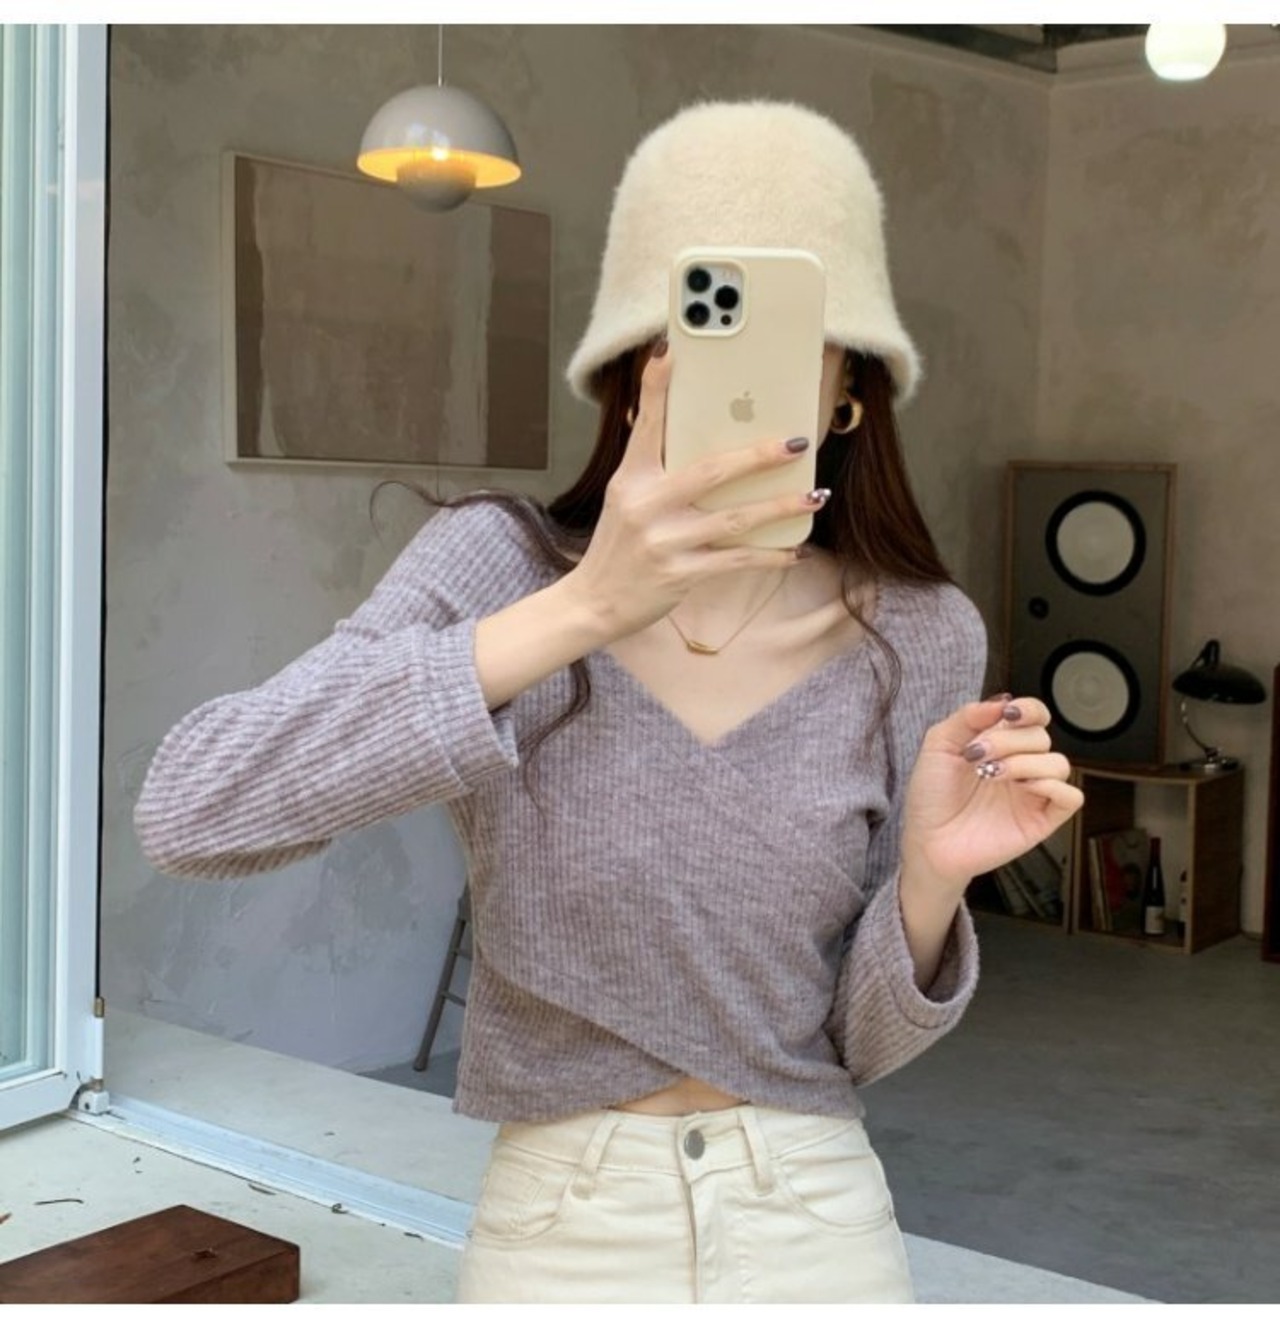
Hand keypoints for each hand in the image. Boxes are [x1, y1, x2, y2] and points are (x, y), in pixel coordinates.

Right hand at [561, 339, 821, 640]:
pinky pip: (736, 560)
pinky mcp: (681, 574)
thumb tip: (688, 434)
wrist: (594, 601)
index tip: (670, 351)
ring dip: (781, 507)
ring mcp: (665, 541)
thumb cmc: (617, 544)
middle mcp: (647, 506)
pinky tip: (795, 550)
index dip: (656, 387)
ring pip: (736, 519)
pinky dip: (770, 556)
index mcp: (631, 479)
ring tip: (815, 496)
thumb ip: (653, 469)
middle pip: (712, 471)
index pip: (646, 426)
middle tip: (797, 442)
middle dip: (760, 455)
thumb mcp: (624, 497)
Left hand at [899, 694, 1083, 888]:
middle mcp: (1021, 764)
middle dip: (1008, 741)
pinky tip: (1022, 788)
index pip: (1034, 716)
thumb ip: (968, 717)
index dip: (1029, 710)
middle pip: (1041, 737)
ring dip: (1025, 763)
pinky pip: (1071, 796)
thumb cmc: (931, 795)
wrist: (928, 839)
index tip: (1007, 715)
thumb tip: (1001, 702)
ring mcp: (1033, 792)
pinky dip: (1052, 786)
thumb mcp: (939, 744)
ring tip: (991, 774)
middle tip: (977, 755)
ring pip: (1059, 763)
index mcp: (1001, 743)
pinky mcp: (1042, 819)